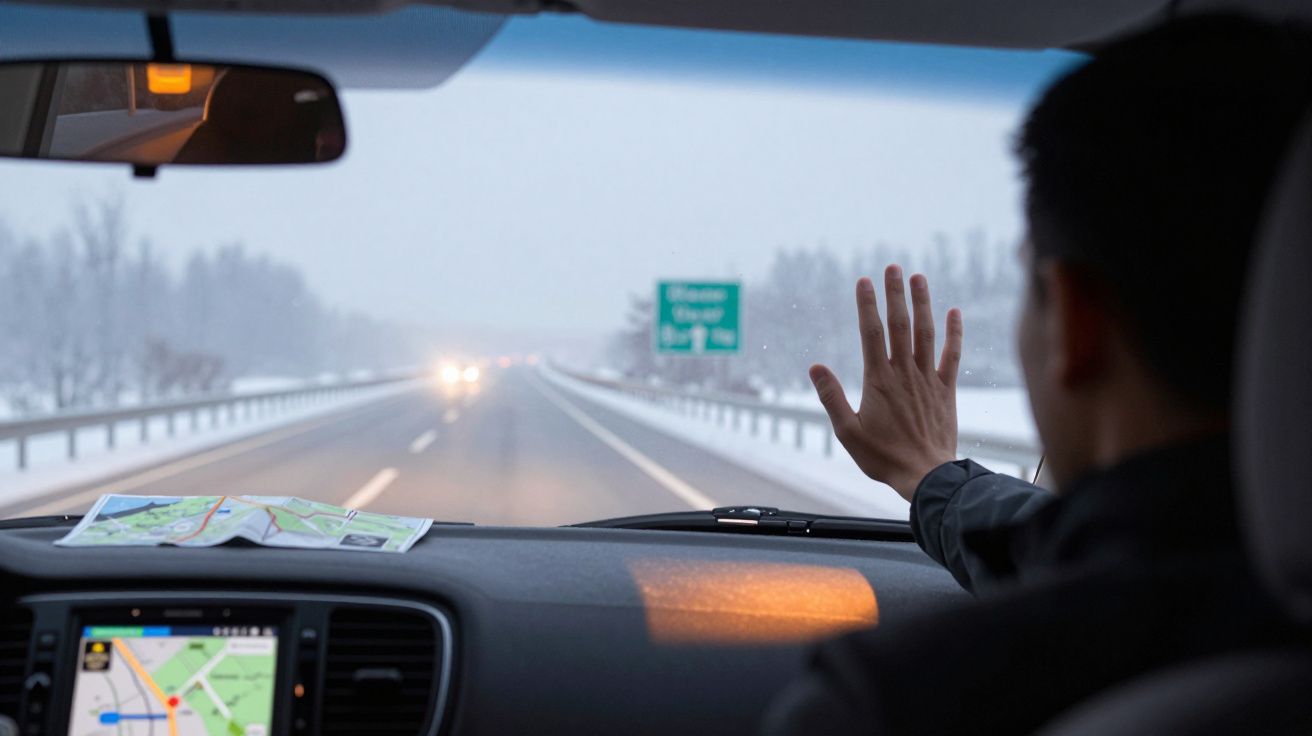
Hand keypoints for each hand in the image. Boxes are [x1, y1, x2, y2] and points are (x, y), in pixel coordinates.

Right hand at [810, 266, 962, 501]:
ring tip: (919, 277)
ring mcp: (927, 379)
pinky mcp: (946, 390)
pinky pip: (951, 356)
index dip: (867, 305)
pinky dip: (954, 333)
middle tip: (892, 267)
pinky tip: (954, 312)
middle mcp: (904, 373)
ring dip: (922, 304)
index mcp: (879, 380)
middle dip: (895, 294)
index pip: (871, 333)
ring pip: (926, 333)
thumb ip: (831, 397)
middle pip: (899, 325)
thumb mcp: (847, 431)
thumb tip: (815, 366)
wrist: (926, 475)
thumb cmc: (883, 457)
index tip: (864, 281)